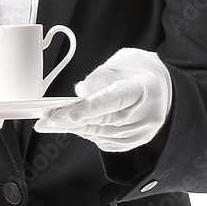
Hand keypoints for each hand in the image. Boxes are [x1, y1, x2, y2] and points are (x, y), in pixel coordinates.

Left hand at [33, 47, 172, 151]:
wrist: (160, 89)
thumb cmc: (138, 72)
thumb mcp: (121, 62)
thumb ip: (100, 77)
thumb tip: (81, 92)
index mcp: (143, 88)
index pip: (114, 99)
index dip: (91, 108)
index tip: (69, 114)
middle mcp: (145, 115)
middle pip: (103, 120)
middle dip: (70, 120)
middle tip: (45, 119)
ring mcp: (141, 133)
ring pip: (100, 133)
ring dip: (73, 129)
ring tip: (50, 123)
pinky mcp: (133, 143)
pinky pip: (104, 140)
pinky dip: (86, 133)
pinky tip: (71, 126)